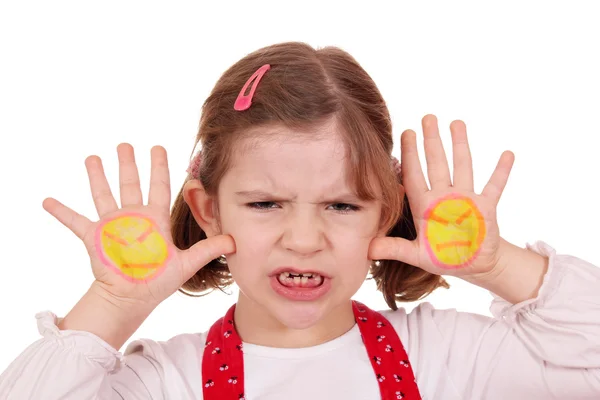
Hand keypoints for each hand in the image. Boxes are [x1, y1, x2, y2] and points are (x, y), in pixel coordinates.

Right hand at [43, 143, 234, 308]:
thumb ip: (208, 248)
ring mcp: (112, 225)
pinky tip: (47, 200)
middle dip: (129, 163)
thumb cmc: (158, 280)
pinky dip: (61, 212)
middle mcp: (133, 217)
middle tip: (126, 143)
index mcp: (154, 219)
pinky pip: (74, 221)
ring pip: (104, 193)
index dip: (159, 167)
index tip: (158, 147)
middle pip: (130, 183)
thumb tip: (234, 240)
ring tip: (93, 157)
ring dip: (98, 176)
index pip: (159, 186)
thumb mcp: (187, 262)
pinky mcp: (94, 238)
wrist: (133, 298)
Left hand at [369, 115, 513, 279]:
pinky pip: (494, 186)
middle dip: (432, 141)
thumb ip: (394, 249)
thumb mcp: (416, 255)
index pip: (414, 176)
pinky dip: (501, 171)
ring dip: (460, 145)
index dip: (409, 155)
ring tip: (457, 123)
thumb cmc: (444, 257)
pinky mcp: (486, 207)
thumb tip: (366, 249)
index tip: (405, 134)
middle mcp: (444, 197)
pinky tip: (507, 153)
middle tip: (427, 117)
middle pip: (436, 163)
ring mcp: (466, 199)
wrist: (473, 266)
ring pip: (462, 166)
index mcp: (426, 206)